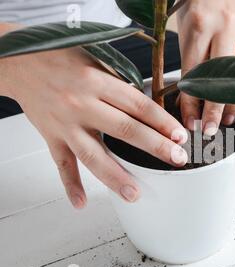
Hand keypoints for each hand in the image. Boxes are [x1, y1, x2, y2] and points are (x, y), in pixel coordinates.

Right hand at [0, 46, 187, 208]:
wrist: (17, 60)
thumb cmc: (60, 58)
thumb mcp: (96, 61)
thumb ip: (120, 85)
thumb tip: (148, 111)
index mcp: (97, 82)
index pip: (138, 106)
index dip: (162, 122)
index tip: (180, 135)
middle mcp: (81, 104)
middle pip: (125, 130)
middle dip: (155, 147)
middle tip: (177, 160)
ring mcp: (64, 124)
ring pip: (94, 155)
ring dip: (117, 176)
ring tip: (136, 194)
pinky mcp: (50, 136)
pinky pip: (61, 164)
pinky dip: (70, 185)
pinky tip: (80, 202)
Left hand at [177, 0, 234, 134]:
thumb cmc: (198, 4)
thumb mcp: (185, 30)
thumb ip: (189, 62)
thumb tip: (191, 101)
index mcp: (199, 26)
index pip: (194, 75)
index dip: (192, 103)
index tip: (192, 122)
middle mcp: (225, 28)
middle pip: (221, 79)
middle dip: (215, 110)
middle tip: (211, 129)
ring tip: (231, 118)